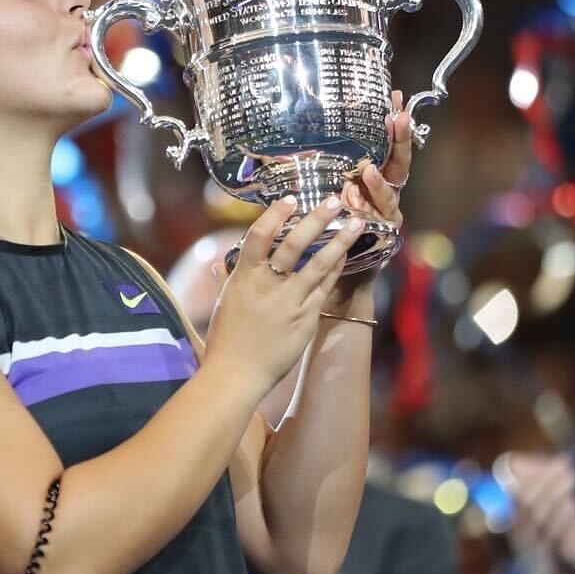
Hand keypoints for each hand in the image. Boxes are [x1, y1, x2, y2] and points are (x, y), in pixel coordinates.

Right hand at [203, 195, 362, 392]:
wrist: (237, 374)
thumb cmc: (226, 340)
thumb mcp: (224, 303)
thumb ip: (226, 280)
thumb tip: (217, 264)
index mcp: (244, 277)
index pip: (260, 236)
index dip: (276, 214)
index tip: (291, 199)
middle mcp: (268, 285)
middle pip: (295, 243)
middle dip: (316, 219)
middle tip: (334, 201)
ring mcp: (289, 301)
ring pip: (320, 264)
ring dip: (340, 241)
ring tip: (357, 224)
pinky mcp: (305, 318)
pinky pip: (324, 288)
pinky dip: (335, 270)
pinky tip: (346, 256)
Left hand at [325, 91, 414, 309]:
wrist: (328, 279)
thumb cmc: (317, 236)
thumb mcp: (309, 197)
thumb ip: (305, 174)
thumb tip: (276, 143)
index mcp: (365, 179)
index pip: (381, 144)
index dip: (388, 123)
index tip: (391, 96)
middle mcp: (380, 191)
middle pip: (396, 159)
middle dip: (400, 136)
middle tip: (399, 114)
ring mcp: (385, 211)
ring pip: (392, 185)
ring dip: (384, 168)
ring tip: (370, 160)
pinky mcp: (385, 231)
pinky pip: (384, 211)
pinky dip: (376, 195)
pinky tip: (369, 180)